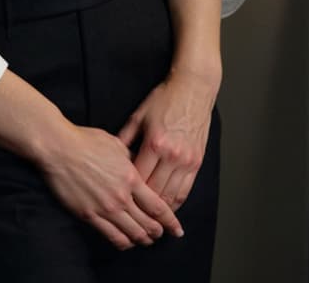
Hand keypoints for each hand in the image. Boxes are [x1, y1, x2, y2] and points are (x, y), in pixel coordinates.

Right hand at [38, 121, 184, 249]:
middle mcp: (121, 196)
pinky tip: (126, 241)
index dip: (170, 221)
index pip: (157, 206)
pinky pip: (112, 236)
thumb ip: (131, 159)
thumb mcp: (116, 144)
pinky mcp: (90, 215)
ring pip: (132, 234)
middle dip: (157, 232)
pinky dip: (123, 242)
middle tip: (161, 234)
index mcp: (131, 177)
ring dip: (142, 240)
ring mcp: (105, 208)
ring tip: (145, 240)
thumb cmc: (86, 141)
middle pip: (148, 224)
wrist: (59, 148)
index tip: (176, 228)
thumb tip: (139, 166)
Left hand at [118, 70, 217, 210]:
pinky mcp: (197, 162)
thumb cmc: (164, 99)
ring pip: (171, 196)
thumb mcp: (139, 116)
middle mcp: (172, 156)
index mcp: (154, 143)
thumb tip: (111, 156)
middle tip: (130, 214)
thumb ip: (124, 138)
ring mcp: (186, 161)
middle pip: (154, 192)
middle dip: (141, 206)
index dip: (127, 191)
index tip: (117, 198)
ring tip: (147, 219)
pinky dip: (175, 202)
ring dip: (159, 210)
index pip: (138, 178)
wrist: (193, 89)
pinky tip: (166, 208)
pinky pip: (185, 190)